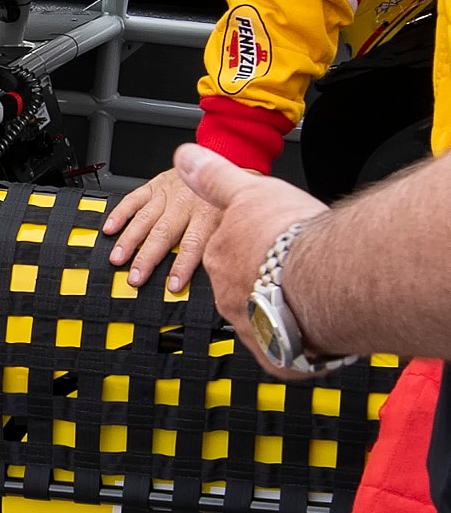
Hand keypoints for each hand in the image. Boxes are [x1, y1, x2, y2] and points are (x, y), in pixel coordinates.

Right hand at [103, 163, 230, 290]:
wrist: (230, 160)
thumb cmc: (235, 194)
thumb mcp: (243, 215)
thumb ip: (231, 238)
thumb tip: (228, 267)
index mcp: (210, 213)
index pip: (194, 243)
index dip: (182, 266)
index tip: (173, 285)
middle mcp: (188, 203)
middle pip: (165, 233)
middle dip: (148, 257)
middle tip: (136, 277)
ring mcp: (170, 193)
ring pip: (147, 218)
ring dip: (130, 239)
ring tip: (118, 258)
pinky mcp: (157, 184)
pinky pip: (135, 198)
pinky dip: (120, 213)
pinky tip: (110, 228)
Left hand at [173, 143, 326, 363]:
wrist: (327, 277)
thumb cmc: (292, 236)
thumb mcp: (248, 189)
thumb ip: (215, 178)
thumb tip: (185, 159)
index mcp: (220, 256)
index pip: (226, 251)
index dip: (250, 244)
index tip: (267, 242)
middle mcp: (228, 294)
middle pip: (242, 285)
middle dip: (262, 279)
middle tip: (290, 268)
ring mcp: (250, 325)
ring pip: (261, 316)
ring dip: (278, 308)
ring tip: (304, 297)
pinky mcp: (274, 353)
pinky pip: (282, 349)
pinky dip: (295, 340)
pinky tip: (312, 327)